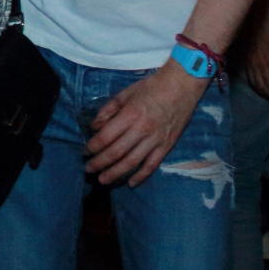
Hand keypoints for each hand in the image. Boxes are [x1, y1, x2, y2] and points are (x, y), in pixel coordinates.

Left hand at [85, 62, 210, 186]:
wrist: (182, 86)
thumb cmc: (152, 87)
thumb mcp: (126, 93)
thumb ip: (108, 110)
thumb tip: (95, 126)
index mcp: (130, 115)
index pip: (106, 137)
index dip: (93, 147)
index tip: (86, 151)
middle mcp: (142, 130)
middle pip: (116, 153)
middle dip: (99, 163)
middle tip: (89, 169)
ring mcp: (155, 140)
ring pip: (132, 163)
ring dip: (115, 173)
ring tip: (103, 180)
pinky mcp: (166, 146)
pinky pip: (152, 165)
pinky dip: (141, 176)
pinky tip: (131, 183)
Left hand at [241, 16, 268, 101]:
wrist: (264, 19)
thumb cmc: (260, 29)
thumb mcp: (253, 46)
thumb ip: (255, 57)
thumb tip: (263, 64)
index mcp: (247, 62)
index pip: (253, 83)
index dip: (262, 91)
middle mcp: (252, 66)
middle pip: (261, 87)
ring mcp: (262, 65)